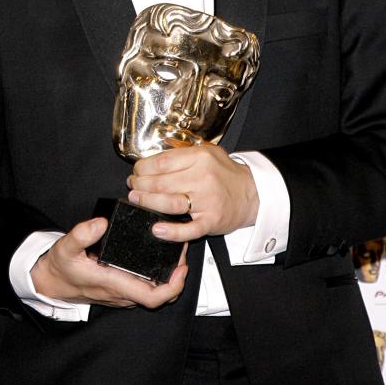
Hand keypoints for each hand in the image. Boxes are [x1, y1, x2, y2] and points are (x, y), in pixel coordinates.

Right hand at [30, 218, 186, 308]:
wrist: (52, 281)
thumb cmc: (60, 267)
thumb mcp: (66, 247)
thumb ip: (81, 234)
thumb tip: (101, 222)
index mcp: (114, 284)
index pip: (153, 297)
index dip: (173, 285)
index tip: (180, 267)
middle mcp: (122, 293)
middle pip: (161, 296)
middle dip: (177, 277)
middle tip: (181, 254)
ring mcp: (123, 294)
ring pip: (155, 293)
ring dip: (169, 277)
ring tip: (174, 253)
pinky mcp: (121, 289)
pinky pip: (146, 288)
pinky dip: (158, 277)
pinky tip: (158, 258)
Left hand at [127, 145, 257, 241]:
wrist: (253, 194)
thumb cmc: (225, 174)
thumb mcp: (207, 153)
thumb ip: (182, 155)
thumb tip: (150, 162)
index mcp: (199, 158)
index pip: (161, 162)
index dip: (142, 168)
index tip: (136, 172)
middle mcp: (203, 178)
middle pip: (160, 183)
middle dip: (140, 185)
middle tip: (133, 187)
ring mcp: (207, 201)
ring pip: (169, 203)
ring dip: (147, 202)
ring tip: (136, 200)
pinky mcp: (211, 221)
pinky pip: (189, 229)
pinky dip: (171, 231)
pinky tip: (157, 229)